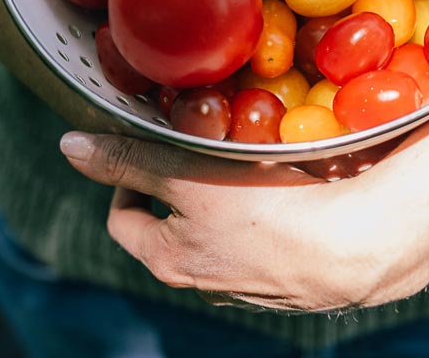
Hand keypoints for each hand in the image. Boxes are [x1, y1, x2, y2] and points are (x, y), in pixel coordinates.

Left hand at [59, 131, 428, 311]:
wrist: (356, 246)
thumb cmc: (266, 212)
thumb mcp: (187, 175)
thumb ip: (131, 159)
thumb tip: (71, 147)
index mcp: (170, 261)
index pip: (124, 219)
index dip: (127, 179)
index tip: (150, 149)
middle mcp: (206, 282)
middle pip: (173, 224)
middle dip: (182, 183)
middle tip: (202, 146)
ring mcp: (251, 282)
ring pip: (221, 230)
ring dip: (225, 195)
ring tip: (247, 157)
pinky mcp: (293, 273)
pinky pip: (267, 235)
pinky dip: (267, 208)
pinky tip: (290, 182)